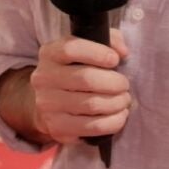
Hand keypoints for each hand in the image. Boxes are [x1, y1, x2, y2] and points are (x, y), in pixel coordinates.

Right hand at [30, 29, 130, 144]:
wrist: (51, 102)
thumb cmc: (76, 69)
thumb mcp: (88, 47)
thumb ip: (109, 40)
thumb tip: (122, 51)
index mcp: (50, 54)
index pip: (71, 49)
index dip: (98, 53)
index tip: (116, 59)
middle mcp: (44, 79)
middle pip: (85, 79)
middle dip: (114, 82)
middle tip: (125, 85)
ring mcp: (48, 105)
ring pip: (91, 104)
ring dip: (117, 102)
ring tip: (124, 100)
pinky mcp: (57, 128)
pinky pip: (92, 126)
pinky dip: (113, 122)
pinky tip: (120, 115)